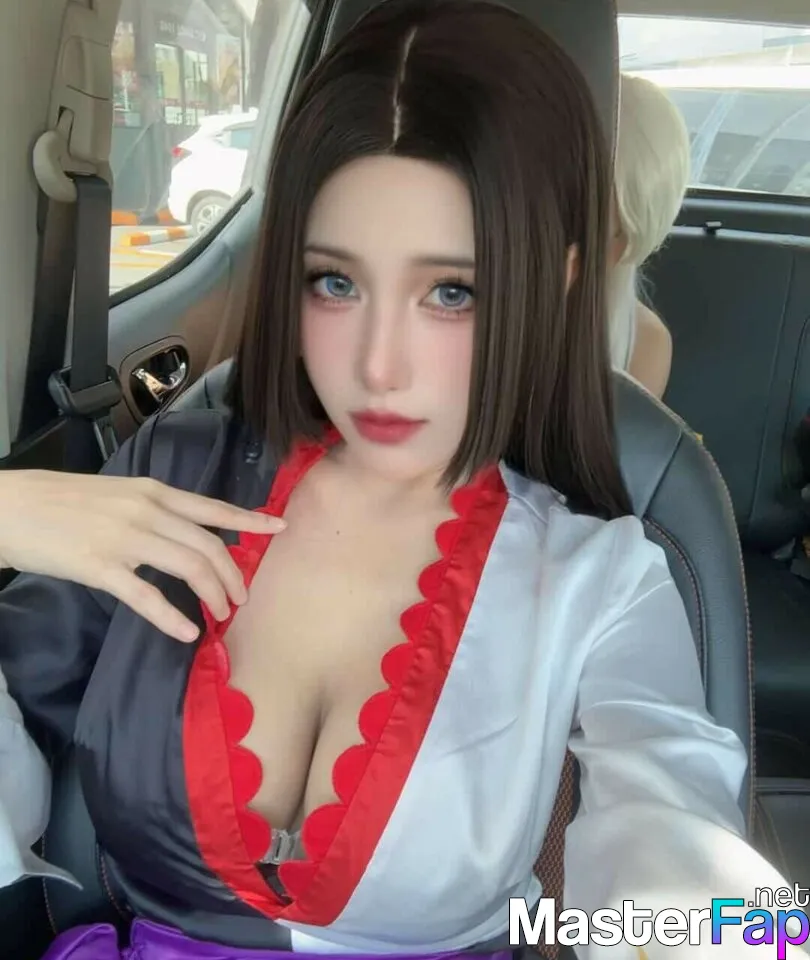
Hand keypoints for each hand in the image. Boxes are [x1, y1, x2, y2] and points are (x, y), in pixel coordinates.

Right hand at [0, 470, 285, 641]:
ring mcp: (125, 539)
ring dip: (213, 594)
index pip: (213, 508)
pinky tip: (188, 632)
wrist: (9, 507)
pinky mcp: (101, 567)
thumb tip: (182, 532)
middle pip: (209, 546)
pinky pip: (147, 597)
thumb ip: (152, 510)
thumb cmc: (62, 501)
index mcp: (153, 492)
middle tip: (241, 599)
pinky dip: (172, 617)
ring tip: (221, 614)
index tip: (279, 528)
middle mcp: (147, 511)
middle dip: (233, 575)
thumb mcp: (117, 495)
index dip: (249, 521)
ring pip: (189, 568)